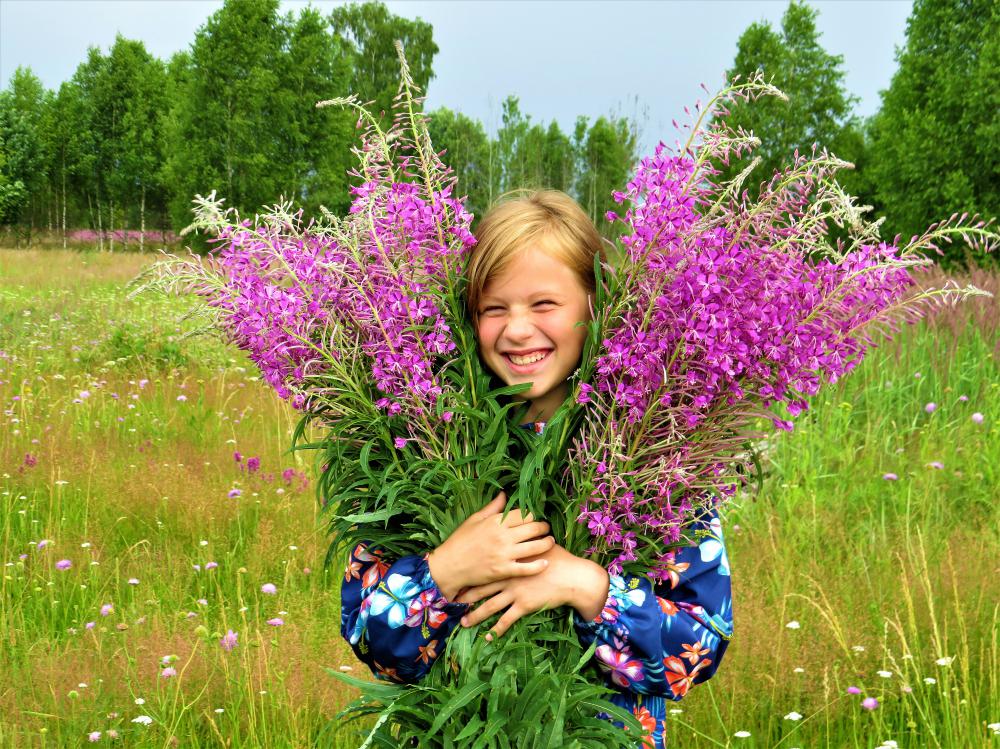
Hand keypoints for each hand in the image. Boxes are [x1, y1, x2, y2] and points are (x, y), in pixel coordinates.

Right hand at [426, 491, 553, 600]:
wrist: (449, 566)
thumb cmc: (460, 541)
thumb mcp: (474, 520)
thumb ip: (492, 507)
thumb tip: (504, 494)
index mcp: (496, 522)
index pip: (524, 514)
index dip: (533, 515)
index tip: (536, 517)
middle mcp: (503, 536)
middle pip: (533, 528)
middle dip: (544, 527)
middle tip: (547, 529)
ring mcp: (504, 554)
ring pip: (535, 547)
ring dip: (547, 543)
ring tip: (550, 542)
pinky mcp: (504, 571)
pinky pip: (528, 568)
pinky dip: (539, 565)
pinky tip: (545, 563)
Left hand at [456, 543, 609, 640]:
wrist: (572, 576)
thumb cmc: (558, 558)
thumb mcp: (538, 543)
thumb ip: (524, 539)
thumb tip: (518, 531)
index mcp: (509, 560)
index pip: (485, 567)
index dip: (470, 573)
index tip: (457, 576)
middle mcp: (508, 577)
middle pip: (482, 587)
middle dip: (466, 595)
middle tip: (453, 601)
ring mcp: (515, 592)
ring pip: (490, 606)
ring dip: (476, 615)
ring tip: (464, 622)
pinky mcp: (524, 605)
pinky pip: (507, 620)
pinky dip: (497, 630)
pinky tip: (488, 637)